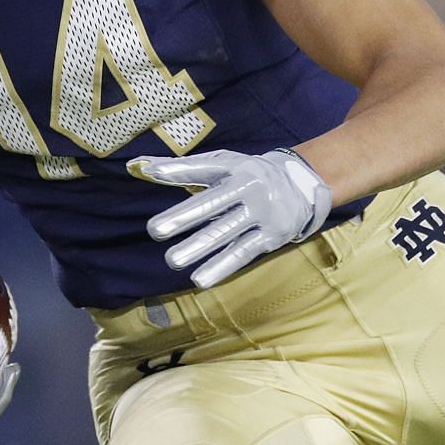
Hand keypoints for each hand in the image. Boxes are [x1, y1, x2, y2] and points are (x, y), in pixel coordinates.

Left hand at [132, 148, 332, 287]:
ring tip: (173, 261)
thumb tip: (141, 167)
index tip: (152, 174)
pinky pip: (242, 254)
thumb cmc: (248, 173)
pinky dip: (221, 267)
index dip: (178, 172)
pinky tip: (200, 279)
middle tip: (155, 231)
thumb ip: (182, 169)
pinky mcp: (270, 238)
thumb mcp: (221, 165)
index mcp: (235, 169)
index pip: (202, 171)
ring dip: (200, 249)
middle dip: (184, 218)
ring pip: (226, 233)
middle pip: (212, 205)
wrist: (302, 184)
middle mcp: (249, 190)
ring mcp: (261, 215)